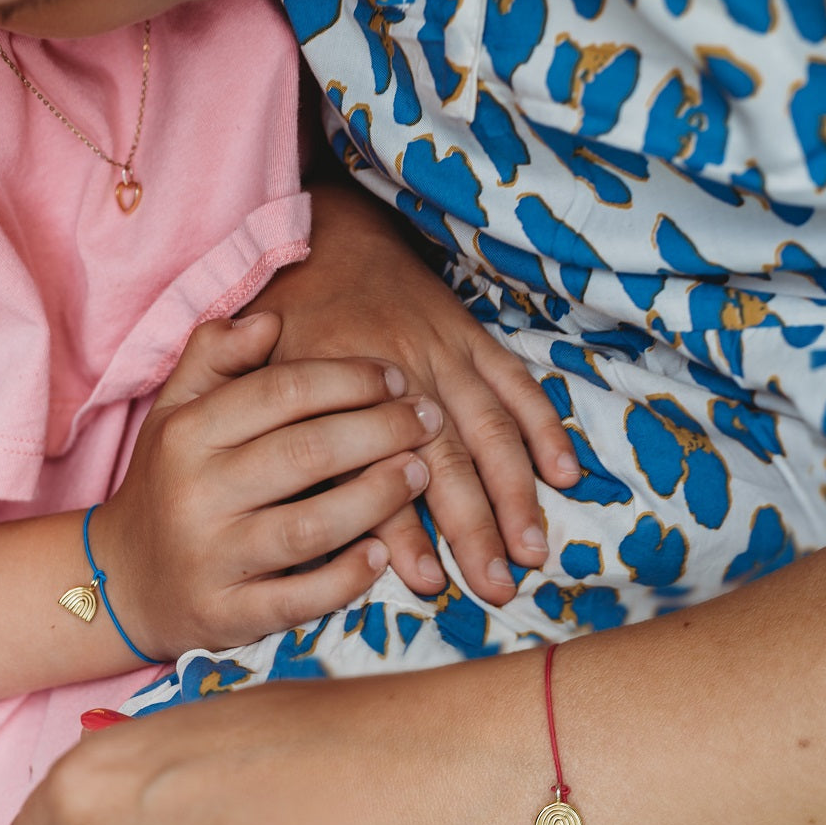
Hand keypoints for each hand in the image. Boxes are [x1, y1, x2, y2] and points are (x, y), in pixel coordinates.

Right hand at [90, 311, 441, 660]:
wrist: (121, 581)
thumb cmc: (166, 485)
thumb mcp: (173, 412)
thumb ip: (213, 357)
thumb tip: (269, 319)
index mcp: (186, 434)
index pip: (281, 392)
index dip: (348, 379)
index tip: (396, 377)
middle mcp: (196, 495)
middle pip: (307, 453)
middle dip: (382, 430)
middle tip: (428, 419)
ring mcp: (212, 559)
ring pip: (311, 526)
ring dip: (378, 498)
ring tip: (420, 473)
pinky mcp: (228, 616)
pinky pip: (301, 599)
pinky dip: (347, 577)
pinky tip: (382, 552)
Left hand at [248, 185, 578, 604]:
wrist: (334, 238)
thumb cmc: (292, 319)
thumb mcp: (260, 372)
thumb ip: (279, 438)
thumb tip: (288, 506)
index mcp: (342, 390)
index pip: (376, 471)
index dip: (402, 529)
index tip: (425, 581)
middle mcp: (402, 375)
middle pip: (447, 462)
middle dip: (476, 528)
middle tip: (496, 586)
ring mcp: (446, 355)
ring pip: (491, 430)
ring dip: (517, 493)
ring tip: (533, 552)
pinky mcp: (474, 339)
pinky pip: (518, 384)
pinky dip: (545, 426)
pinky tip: (565, 472)